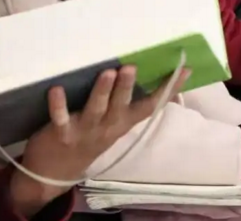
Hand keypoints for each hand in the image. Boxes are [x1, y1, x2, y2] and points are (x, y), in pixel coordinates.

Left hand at [9, 66, 188, 216]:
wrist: (56, 172)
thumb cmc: (89, 137)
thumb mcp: (112, 125)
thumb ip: (125, 103)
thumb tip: (143, 73)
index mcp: (123, 122)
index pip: (150, 106)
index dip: (168, 89)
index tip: (184, 69)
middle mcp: (108, 127)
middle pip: (120, 106)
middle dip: (127, 87)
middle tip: (131, 67)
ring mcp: (86, 131)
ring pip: (96, 109)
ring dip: (102, 91)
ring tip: (107, 72)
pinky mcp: (62, 133)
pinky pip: (61, 118)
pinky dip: (58, 105)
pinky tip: (56, 89)